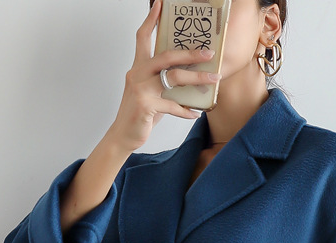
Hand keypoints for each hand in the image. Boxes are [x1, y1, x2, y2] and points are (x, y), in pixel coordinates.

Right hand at [106, 0, 220, 153]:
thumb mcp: (150, 93)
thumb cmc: (139, 114)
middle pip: (167, 56)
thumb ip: (163, 82)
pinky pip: (172, 105)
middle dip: (191, 53)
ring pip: (174, 78)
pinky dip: (186, 111)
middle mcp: (137, 74)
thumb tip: (189, 76)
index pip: (142, 38)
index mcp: (138, 68)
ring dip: (197, 78)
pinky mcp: (145, 105)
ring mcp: (141, 89)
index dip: (151, 20)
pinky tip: (195, 113)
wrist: (123, 136)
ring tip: (212, 80)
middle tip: (209, 53)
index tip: (159, 4)